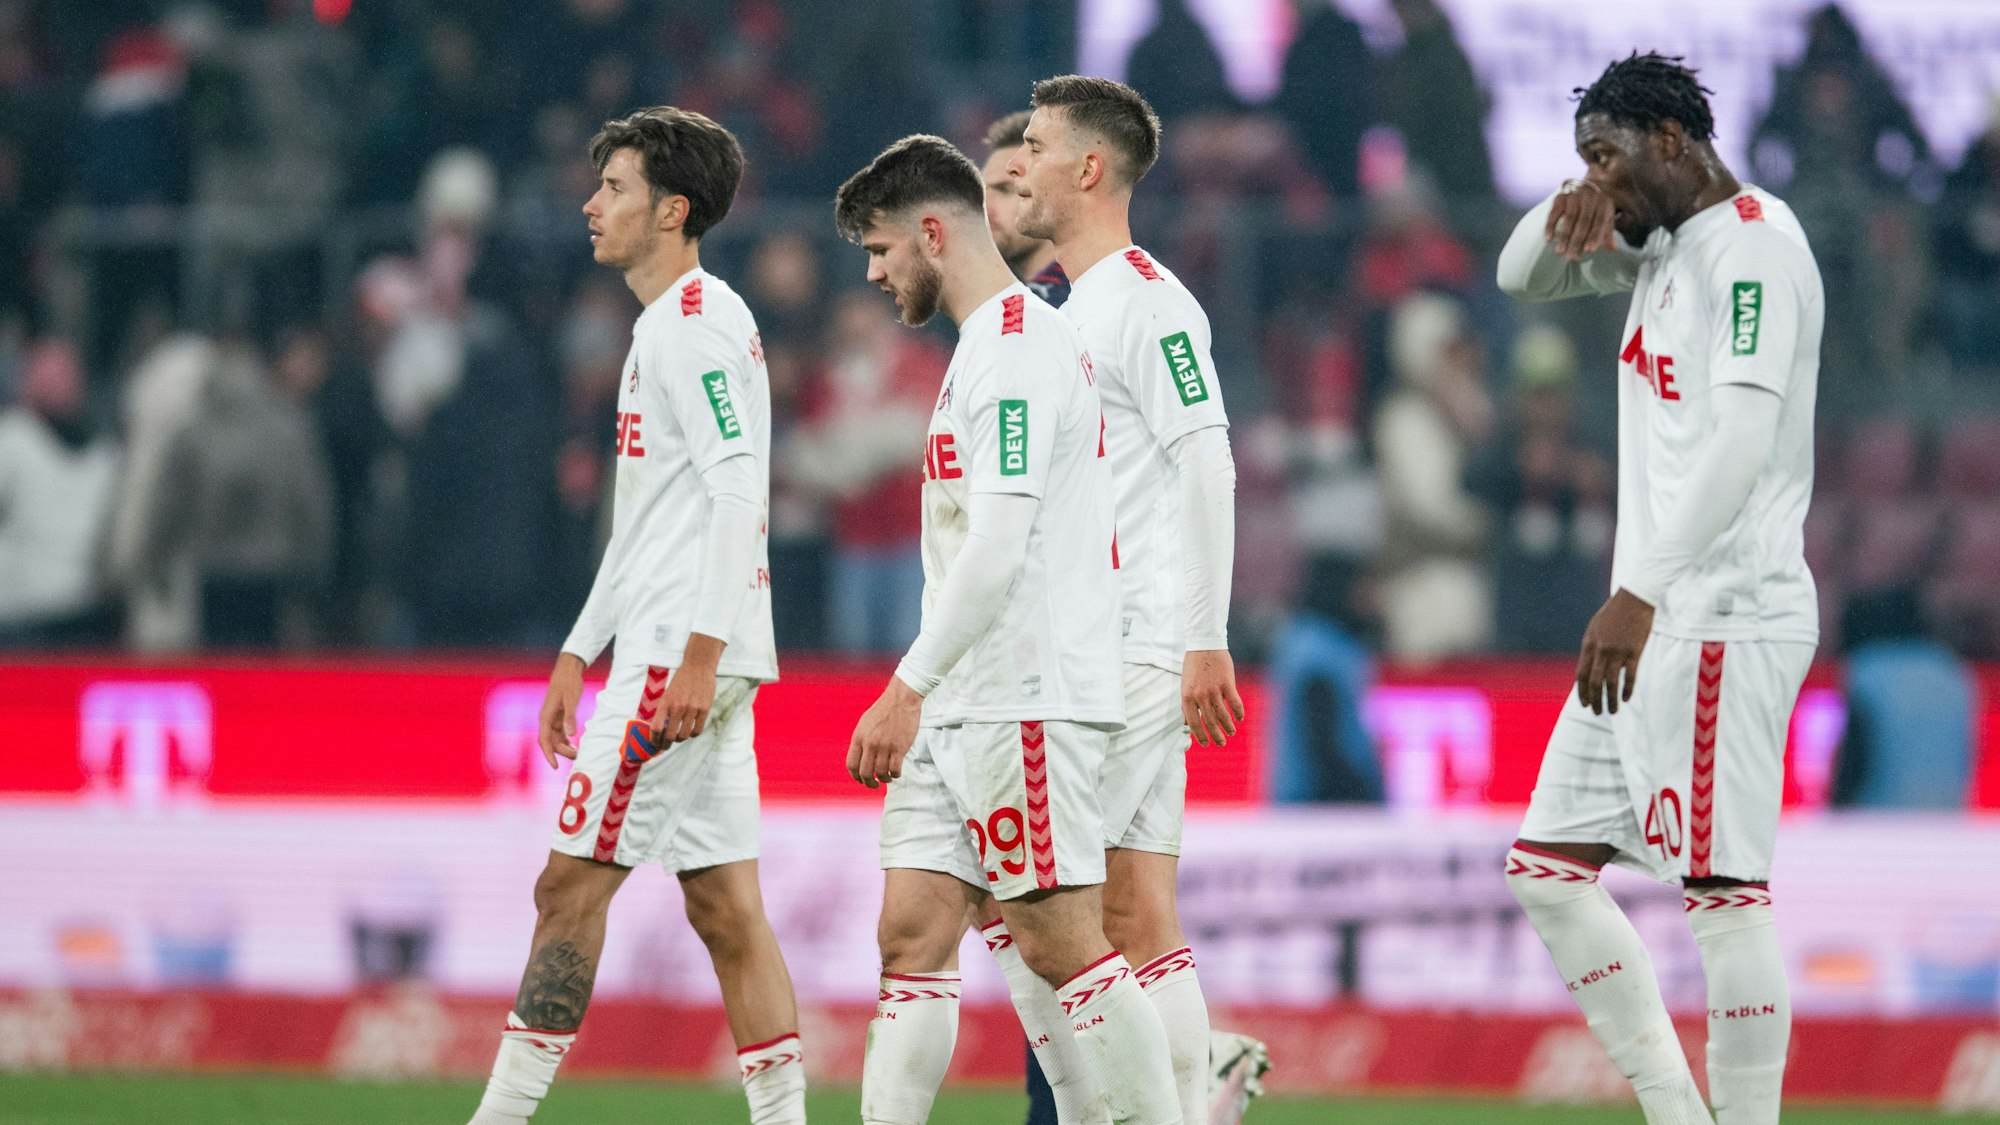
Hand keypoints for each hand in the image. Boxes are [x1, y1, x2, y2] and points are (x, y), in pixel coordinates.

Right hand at [539, 653, 586, 766]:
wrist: (568, 670)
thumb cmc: (569, 683)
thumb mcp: (571, 700)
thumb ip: (570, 717)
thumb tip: (570, 735)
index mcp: (545, 717)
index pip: (544, 740)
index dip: (549, 754)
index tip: (555, 766)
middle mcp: (546, 720)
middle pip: (551, 742)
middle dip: (562, 752)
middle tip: (577, 756)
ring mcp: (552, 719)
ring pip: (556, 739)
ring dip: (565, 748)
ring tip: (578, 754)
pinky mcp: (558, 717)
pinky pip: (560, 733)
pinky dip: (567, 741)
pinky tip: (575, 746)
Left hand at [653, 633, 723, 743]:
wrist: (698, 666)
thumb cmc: (681, 680)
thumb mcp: (668, 693)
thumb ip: (665, 709)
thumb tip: (660, 729)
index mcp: (666, 702)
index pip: (656, 728)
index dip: (654, 739)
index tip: (654, 743)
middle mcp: (678, 707)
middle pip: (669, 735)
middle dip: (665, 744)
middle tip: (665, 746)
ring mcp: (692, 708)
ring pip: (684, 735)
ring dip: (679, 740)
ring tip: (678, 738)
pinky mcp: (704, 709)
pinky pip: (697, 730)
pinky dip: (692, 734)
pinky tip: (690, 732)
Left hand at [848, 676, 923, 787]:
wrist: (901, 700)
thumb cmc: (883, 710)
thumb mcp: (864, 724)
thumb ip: (861, 741)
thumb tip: (859, 759)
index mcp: (859, 737)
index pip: (852, 764)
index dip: (855, 776)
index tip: (860, 780)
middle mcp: (870, 743)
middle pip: (865, 772)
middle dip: (869, 783)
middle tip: (873, 784)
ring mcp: (885, 746)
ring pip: (881, 773)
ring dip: (884, 779)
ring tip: (887, 778)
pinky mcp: (900, 748)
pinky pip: (895, 769)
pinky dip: (895, 775)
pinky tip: (896, 773)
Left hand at [1182, 649, 1245, 746]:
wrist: (1204, 644)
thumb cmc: (1194, 666)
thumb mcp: (1185, 685)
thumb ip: (1186, 705)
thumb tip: (1186, 724)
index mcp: (1187, 697)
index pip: (1193, 723)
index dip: (1200, 736)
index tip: (1206, 743)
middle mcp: (1200, 695)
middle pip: (1209, 722)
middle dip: (1216, 735)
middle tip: (1221, 743)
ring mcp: (1214, 689)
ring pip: (1223, 715)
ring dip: (1227, 726)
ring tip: (1231, 732)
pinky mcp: (1227, 683)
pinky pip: (1234, 702)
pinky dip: (1238, 712)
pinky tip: (1240, 718)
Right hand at [1545, 179, 1616, 261]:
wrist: (1588, 182)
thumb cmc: (1598, 206)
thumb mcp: (1607, 216)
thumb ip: (1608, 232)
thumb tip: (1613, 248)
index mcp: (1604, 203)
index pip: (1600, 221)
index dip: (1595, 236)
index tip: (1589, 250)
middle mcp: (1590, 198)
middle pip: (1584, 222)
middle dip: (1577, 241)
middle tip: (1572, 257)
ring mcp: (1575, 196)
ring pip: (1569, 218)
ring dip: (1564, 236)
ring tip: (1560, 252)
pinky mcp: (1561, 196)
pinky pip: (1554, 212)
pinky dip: (1550, 226)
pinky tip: (1548, 238)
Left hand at [1575, 589, 1654, 715]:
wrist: (1634, 598)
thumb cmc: (1615, 613)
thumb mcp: (1595, 628)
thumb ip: (1592, 648)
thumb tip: (1589, 667)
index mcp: (1588, 644)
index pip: (1581, 674)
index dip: (1582, 691)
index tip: (1584, 703)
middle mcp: (1600, 649)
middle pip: (1593, 681)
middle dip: (1594, 700)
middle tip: (1597, 712)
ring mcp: (1617, 651)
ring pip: (1611, 682)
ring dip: (1610, 699)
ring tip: (1612, 711)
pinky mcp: (1634, 651)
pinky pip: (1629, 676)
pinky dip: (1627, 689)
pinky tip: (1626, 699)